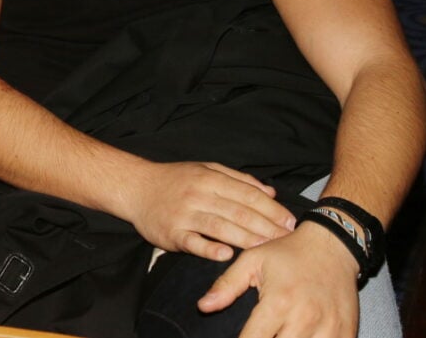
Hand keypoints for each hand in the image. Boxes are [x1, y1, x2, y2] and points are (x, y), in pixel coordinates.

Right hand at [121, 161, 296, 261]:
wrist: (136, 187)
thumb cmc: (175, 180)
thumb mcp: (205, 169)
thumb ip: (238, 179)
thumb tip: (270, 192)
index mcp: (209, 178)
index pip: (247, 194)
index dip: (271, 209)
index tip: (290, 222)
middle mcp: (198, 194)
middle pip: (238, 211)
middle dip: (266, 226)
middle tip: (287, 240)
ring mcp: (184, 214)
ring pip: (220, 226)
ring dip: (246, 239)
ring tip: (267, 249)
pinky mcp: (171, 232)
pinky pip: (193, 242)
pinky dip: (209, 248)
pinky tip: (227, 255)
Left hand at [198, 222, 359, 337]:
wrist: (333, 246)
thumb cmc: (288, 252)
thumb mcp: (253, 261)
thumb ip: (227, 285)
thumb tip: (203, 307)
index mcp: (279, 302)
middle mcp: (305, 319)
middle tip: (260, 337)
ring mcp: (329, 328)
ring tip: (278, 337)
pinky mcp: (346, 332)